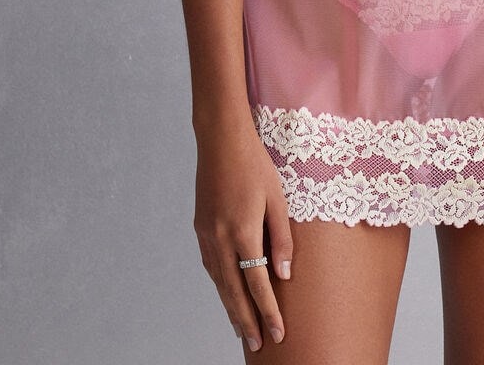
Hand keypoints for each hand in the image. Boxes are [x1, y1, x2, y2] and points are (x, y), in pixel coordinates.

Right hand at [194, 116, 294, 350]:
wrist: (220, 140)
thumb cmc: (254, 165)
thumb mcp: (278, 198)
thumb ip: (282, 239)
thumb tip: (283, 276)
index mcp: (243, 234)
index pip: (257, 285)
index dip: (269, 312)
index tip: (278, 334)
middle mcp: (220, 240)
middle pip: (234, 292)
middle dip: (246, 321)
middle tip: (257, 345)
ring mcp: (206, 236)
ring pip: (219, 282)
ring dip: (231, 307)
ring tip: (242, 328)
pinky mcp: (200, 229)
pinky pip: (210, 266)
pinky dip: (220, 285)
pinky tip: (227, 293)